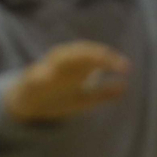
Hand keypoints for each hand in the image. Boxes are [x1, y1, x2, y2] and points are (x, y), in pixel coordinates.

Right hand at [6, 42, 128, 123]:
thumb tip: (123, 87)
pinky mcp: (31, 81)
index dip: (111, 60)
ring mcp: (46, 68)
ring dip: (70, 58)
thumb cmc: (61, 95)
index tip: (126, 68)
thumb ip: (103, 93)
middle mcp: (63, 61)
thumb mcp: (85, 97)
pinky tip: (44, 78)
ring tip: (82, 63)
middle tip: (112, 63)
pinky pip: (34, 77)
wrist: (29, 102)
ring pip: (59, 58)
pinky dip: (39, 76)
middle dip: (97, 57)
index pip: (96, 56)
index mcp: (76, 62)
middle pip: (81, 53)